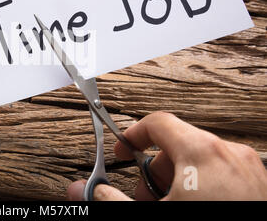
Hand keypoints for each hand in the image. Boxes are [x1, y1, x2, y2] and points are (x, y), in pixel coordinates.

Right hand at [67, 112, 266, 200]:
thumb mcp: (152, 212)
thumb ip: (113, 199)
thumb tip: (86, 190)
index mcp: (202, 152)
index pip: (157, 123)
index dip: (132, 135)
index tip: (121, 151)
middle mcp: (229, 153)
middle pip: (177, 144)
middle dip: (154, 170)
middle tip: (146, 197)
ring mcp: (248, 169)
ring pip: (199, 159)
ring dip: (177, 179)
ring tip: (171, 205)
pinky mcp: (258, 184)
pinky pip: (221, 172)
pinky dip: (201, 185)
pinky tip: (194, 207)